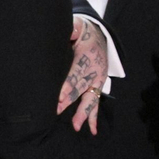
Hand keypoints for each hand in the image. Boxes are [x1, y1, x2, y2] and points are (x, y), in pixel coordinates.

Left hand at [56, 18, 107, 132]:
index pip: (77, 73)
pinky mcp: (97, 88)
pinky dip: (94, 118)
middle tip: (58, 110)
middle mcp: (95, 71)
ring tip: (77, 126)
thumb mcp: (79, 27)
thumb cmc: (84, 33)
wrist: (100, 37)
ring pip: (91, 100)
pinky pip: (96, 104)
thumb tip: (70, 30)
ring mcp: (97, 81)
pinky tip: (92, 131)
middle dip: (70, 100)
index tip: (60, 96)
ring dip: (83, 113)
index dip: (69, 85)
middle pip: (81, 88)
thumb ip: (73, 28)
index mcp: (88, 57)